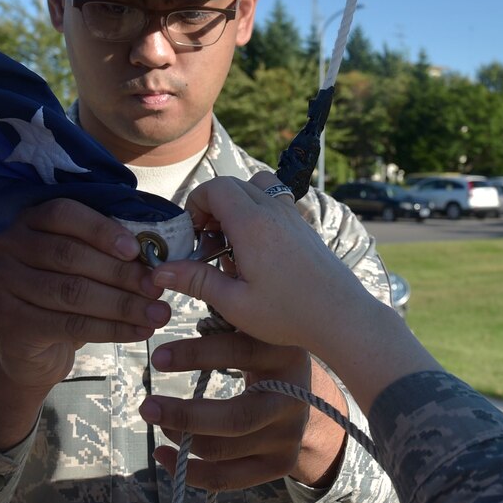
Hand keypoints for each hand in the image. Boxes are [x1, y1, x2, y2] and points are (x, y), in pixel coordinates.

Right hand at [0, 198, 171, 448]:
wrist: (29, 348)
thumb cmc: (65, 292)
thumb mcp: (81, 262)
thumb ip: (106, 246)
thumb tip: (158, 247)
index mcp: (29, 219)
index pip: (64, 213)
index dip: (102, 230)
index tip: (137, 250)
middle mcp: (9, 245)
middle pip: (70, 255)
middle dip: (120, 273)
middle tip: (158, 287)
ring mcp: (4, 283)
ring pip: (73, 292)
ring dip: (122, 304)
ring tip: (158, 313)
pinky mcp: (10, 320)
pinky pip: (70, 324)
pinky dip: (111, 329)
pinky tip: (138, 332)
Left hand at [141, 331, 336, 489]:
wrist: (309, 394)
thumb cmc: (264, 351)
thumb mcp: (255, 328)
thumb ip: (222, 313)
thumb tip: (167, 278)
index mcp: (285, 354)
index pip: (239, 353)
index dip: (196, 355)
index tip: (156, 358)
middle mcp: (293, 398)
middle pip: (236, 417)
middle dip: (184, 414)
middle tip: (146, 406)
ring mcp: (288, 435)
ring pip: (227, 450)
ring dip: (183, 439)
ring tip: (156, 421)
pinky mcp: (282, 462)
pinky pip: (231, 478)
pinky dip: (192, 473)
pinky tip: (164, 456)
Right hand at [150, 172, 368, 351]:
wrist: (342, 318)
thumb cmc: (289, 314)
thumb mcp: (234, 303)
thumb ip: (196, 280)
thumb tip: (160, 270)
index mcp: (252, 223)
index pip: (215, 188)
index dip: (196, 204)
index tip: (192, 236)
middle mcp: (274, 211)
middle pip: (235, 184)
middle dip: (213, 207)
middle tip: (208, 243)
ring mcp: (293, 217)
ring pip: (259, 188)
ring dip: (238, 206)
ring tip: (232, 243)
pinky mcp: (305, 228)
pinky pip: (276, 203)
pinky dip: (259, 215)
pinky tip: (258, 254)